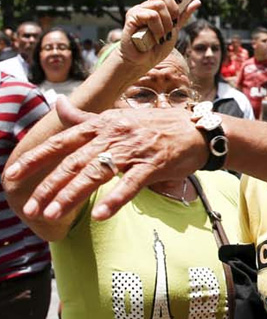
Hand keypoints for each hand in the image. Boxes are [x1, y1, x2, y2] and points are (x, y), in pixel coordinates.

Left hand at [4, 97, 207, 222]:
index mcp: (103, 124)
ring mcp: (135, 149)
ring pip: (97, 173)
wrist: (196, 131)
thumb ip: (85, 117)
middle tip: (31, 208)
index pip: (62, 141)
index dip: (36, 159)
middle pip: (75, 162)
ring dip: (73, 195)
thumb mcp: (118, 118)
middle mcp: (115, 134)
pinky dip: (115, 199)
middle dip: (49, 186)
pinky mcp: (154, 164)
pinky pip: (131, 184)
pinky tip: (100, 215)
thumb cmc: (156, 127)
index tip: (12, 176)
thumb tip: (56, 103)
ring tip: (53, 214)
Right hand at [118, 0, 199, 69]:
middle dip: (174, 11)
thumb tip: (197, 1)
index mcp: (156, 7)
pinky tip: (156, 38)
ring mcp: (138, 10)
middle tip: (172, 26)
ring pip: (160, 5)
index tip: (181, 2)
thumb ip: (183, 16)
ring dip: (167, 24)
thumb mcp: (174, 30)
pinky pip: (151, 15)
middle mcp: (146, 5)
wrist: (142, 62)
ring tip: (162, 36)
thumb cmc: (156, 47)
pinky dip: (158, 28)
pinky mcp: (132, 17)